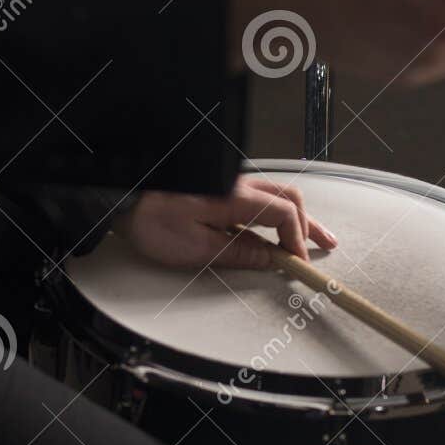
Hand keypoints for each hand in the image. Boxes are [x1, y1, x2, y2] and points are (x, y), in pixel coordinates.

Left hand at [115, 177, 336, 270]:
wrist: (121, 195)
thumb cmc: (150, 219)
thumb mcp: (196, 248)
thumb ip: (238, 252)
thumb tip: (270, 258)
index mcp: (235, 198)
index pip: (284, 214)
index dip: (297, 239)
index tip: (299, 261)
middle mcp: (236, 185)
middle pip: (287, 199)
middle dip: (308, 223)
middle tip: (323, 244)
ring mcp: (227, 183)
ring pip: (274, 194)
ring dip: (293, 217)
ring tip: (308, 237)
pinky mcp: (217, 187)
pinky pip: (256, 196)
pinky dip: (273, 212)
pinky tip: (273, 227)